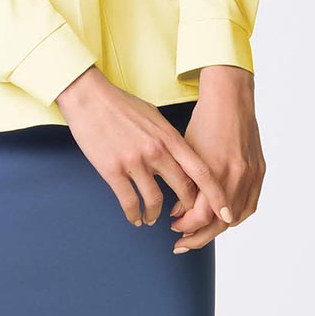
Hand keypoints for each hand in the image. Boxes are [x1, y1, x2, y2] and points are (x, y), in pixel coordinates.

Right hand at [55, 66, 235, 228]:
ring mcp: (134, 161)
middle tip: (185, 219)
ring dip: (154, 214)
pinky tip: (134, 217)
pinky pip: (129, 202)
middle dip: (187, 210)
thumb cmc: (120, 104)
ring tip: (150, 218)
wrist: (89, 97)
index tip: (225, 211)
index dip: (216, 194)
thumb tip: (178, 158)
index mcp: (168, 136)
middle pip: (182, 190)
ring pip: (155, 201)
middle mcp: (156, 150)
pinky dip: (134, 214)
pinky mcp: (112, 170)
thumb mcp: (153, 116)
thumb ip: (168, 138)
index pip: (201, 170)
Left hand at [167, 66, 265, 252]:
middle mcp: (235, 176)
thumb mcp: (186, 151)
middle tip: (182, 242)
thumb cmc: (204, 121)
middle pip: (218, 223)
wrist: (230, 99)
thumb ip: (185, 183)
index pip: (201, 215)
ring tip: (199, 233)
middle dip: (198, 236)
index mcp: (214, 170)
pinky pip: (249, 205)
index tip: (174, 226)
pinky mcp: (259, 172)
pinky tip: (222, 220)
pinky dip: (235, 216)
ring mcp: (250, 175)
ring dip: (216, 230)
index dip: (186, 226)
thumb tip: (179, 212)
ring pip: (235, 218)